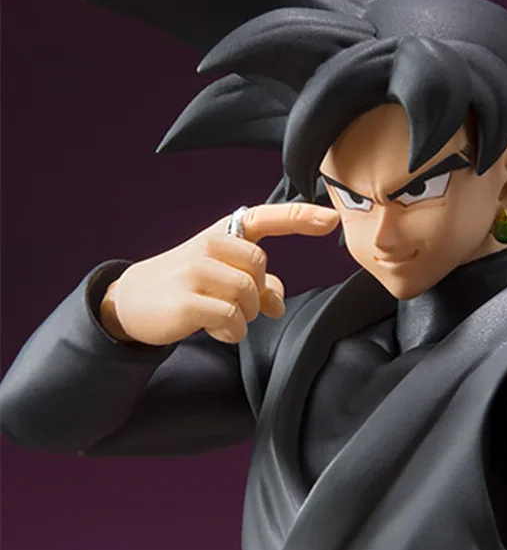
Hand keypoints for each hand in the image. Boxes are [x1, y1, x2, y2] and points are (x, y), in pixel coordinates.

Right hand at [99, 203, 339, 345]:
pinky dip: (232, 331)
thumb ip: (257, 282)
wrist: (132, 300)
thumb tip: (278, 302)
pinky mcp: (187, 301)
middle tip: (239, 305)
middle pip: (261, 266)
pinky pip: (231, 318)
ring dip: (245, 315)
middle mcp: (210, 245)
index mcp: (223, 232)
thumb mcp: (222, 273)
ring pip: (248, 293)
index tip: (332, 219)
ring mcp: (195, 271)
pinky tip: (218, 330)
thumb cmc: (185, 282)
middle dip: (258, 291)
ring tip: (225, 319)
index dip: (302, 217)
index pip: (267, 217)